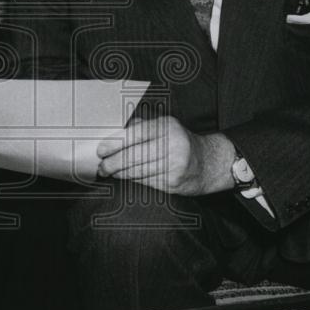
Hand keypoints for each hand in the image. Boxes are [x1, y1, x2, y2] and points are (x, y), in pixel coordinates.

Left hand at [95, 116, 236, 195]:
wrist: (208, 163)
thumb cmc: (180, 141)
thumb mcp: (164, 125)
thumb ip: (141, 125)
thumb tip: (113, 131)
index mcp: (167, 127)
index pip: (136, 134)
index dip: (115, 143)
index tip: (101, 150)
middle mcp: (172, 145)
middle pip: (134, 156)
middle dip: (113, 163)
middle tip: (102, 166)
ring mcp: (174, 166)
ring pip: (138, 171)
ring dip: (119, 173)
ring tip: (109, 172)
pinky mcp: (173, 184)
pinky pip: (146, 182)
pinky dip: (132, 180)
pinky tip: (125, 177)